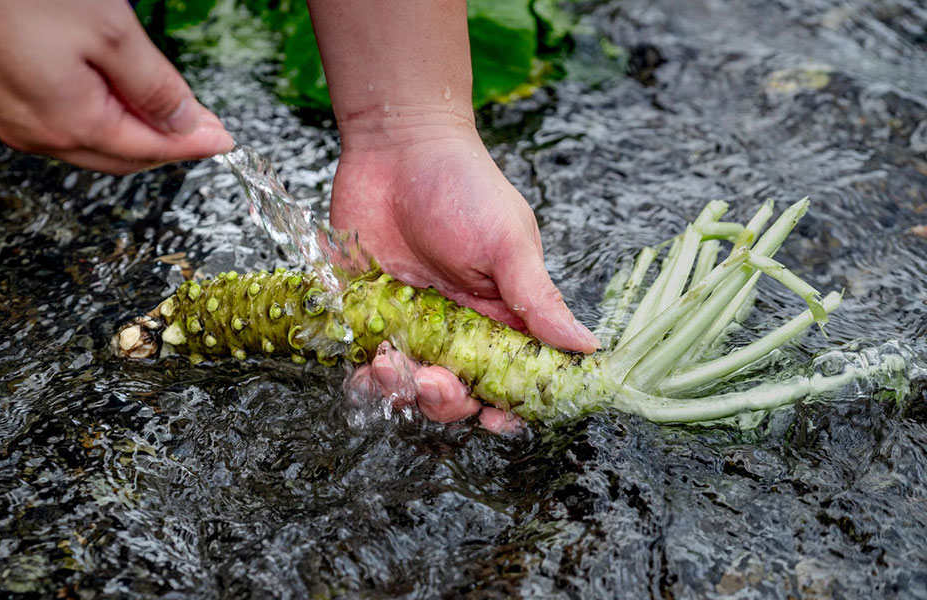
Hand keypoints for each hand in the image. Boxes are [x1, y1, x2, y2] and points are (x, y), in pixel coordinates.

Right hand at [0, 0, 233, 173]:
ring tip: (171, 112)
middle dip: (168, 143)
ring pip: (94, 142)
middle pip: (123, 154)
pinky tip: (122, 99)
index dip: (193, 144)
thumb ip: (155, 87)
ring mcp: (13, 118)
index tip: (223, 139)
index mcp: (69, 123)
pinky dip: (103, 118)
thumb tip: (186, 123)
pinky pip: (66, 123)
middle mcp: (36, 132)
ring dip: (136, 131)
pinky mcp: (1, 98)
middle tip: (203, 127)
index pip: (150, 149)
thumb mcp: (112, 33)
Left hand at [330, 112, 599, 431]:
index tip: (496, 418)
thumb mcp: (508, 243)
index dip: (506, 406)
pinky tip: (365, 368)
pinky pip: (364, 361)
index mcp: (500, 315)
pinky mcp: (367, 312)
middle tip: (433, 382)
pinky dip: (364, 377)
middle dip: (446, 400)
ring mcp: (409, 322)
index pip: (509, 377)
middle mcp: (456, 327)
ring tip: (390, 366)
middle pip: (456, 391)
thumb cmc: (462, 185)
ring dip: (402, 391)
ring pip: (407, 384)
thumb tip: (588, 348)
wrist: (396, 144)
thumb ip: (539, 300)